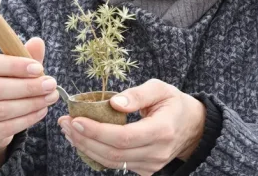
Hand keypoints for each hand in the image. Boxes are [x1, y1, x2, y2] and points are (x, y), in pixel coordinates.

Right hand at [0, 37, 58, 151]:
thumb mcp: (9, 68)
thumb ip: (22, 55)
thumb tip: (37, 42)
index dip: (14, 66)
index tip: (38, 68)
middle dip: (27, 86)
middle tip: (50, 84)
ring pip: (2, 109)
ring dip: (31, 103)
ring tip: (50, 97)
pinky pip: (6, 128)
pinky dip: (27, 119)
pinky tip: (41, 111)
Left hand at [57, 79, 204, 175]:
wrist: (192, 126)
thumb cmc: (173, 103)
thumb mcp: (160, 89)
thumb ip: (138, 94)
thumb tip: (113, 103)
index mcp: (162, 130)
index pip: (124, 137)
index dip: (97, 131)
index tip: (76, 120)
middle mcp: (157, 152)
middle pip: (114, 153)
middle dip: (85, 140)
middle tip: (65, 124)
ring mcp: (151, 164)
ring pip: (112, 163)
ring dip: (86, 148)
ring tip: (68, 131)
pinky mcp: (145, 170)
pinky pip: (116, 165)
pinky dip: (96, 153)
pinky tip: (83, 140)